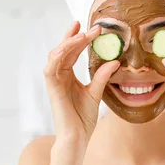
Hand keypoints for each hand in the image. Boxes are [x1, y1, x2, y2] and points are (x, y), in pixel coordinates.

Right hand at [44, 21, 119, 146]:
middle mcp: (59, 76)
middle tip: (93, 27)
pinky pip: (49, 69)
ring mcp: (54, 82)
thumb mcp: (96, 92)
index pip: (73, 52)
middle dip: (76, 36)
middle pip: (65, 50)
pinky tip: (65, 49)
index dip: (83, 40)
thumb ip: (102, 76)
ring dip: (67, 43)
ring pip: (55, 55)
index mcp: (68, 76)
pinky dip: (55, 57)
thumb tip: (115, 61)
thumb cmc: (83, 119)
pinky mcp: (52, 89)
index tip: (97, 30)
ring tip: (82, 34)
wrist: (78, 137)